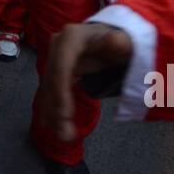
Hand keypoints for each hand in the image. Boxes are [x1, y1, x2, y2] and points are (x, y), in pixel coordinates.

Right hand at [42, 23, 132, 141]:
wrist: (115, 42)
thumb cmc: (121, 43)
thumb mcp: (125, 43)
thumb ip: (121, 43)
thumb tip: (114, 40)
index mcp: (72, 37)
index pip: (61, 65)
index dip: (60, 91)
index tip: (66, 114)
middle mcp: (57, 46)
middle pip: (52, 80)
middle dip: (56, 109)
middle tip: (67, 134)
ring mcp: (54, 59)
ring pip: (48, 90)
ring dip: (53, 115)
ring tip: (65, 137)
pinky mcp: (55, 71)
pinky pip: (50, 93)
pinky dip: (52, 111)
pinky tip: (53, 127)